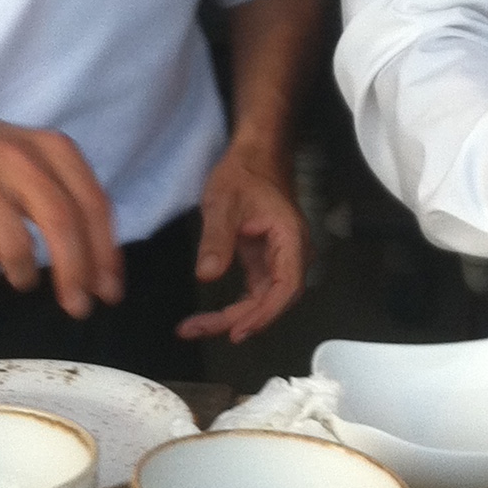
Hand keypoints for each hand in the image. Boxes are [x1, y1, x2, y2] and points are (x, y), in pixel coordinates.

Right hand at [0, 102, 120, 320]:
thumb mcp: (40, 163)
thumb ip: (72, 206)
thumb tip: (100, 273)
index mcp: (55, 149)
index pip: (93, 205)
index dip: (105, 253)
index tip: (108, 291)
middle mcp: (23, 158)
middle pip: (62, 224)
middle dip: (75, 274)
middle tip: (78, 307)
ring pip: (18, 248)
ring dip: (25, 276)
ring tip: (21, 276)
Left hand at [178, 139, 310, 343]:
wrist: (253, 157)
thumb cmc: (243, 174)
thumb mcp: (222, 203)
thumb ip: (216, 239)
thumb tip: (207, 275)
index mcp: (290, 239)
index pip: (286, 287)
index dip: (264, 314)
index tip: (237, 330)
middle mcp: (292, 254)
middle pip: (273, 300)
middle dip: (238, 320)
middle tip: (198, 329)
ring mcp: (280, 260)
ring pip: (262, 301)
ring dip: (233, 318)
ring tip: (195, 327)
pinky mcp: (266, 262)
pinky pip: (254, 293)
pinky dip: (234, 307)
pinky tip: (210, 317)